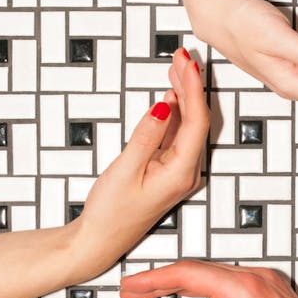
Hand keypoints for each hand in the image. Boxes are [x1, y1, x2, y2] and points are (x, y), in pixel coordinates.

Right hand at [73, 49, 208, 280]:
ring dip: (183, 97)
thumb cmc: (111, 213)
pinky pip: (178, 136)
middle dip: (190, 87)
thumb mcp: (125, 170)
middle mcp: (187, 172)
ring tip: (176, 68)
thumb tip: (165, 105)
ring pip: (189, 126)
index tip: (186, 63)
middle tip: (181, 57)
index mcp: (182, 173)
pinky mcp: (169, 171)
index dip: (192, 89)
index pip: (196, 122)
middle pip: (197, 121)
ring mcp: (180, 172)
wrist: (101, 241)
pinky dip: (175, 113)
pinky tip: (171, 96)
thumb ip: (147, 136)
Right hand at [120, 261, 297, 297]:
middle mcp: (261, 278)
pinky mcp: (277, 291)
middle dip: (165, 281)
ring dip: (187, 283)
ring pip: (218, 274)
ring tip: (158, 294)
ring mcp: (272, 283)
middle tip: (136, 293)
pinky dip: (210, 288)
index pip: (188, 274)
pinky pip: (235, 280)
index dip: (153, 280)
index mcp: (246, 289)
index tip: (132, 287)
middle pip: (201, 270)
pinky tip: (197, 296)